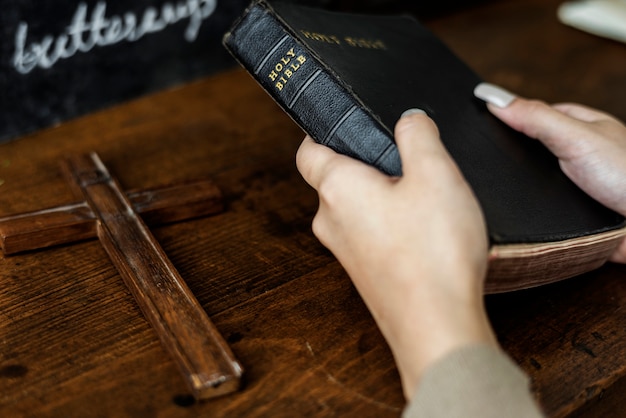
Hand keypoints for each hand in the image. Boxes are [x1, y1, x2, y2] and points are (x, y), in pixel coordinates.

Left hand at [296, 110, 496, 399]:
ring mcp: (346, 251)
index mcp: (336, 188)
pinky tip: (425, 230)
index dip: (322, 132)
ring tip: (424, 196)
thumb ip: (418, 135)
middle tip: (406, 158)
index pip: (308, 150)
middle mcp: (331, 221)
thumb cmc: (431, 253)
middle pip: (336, 178)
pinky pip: (370, 235)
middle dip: (367, 163)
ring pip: (356, 208)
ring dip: (383, 195)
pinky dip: (391, 224)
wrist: (436, 326)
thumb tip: (409, 120)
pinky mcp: (365, 273)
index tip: (343, 123)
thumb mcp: (435, 174)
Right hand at [476, 83, 625, 261]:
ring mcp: (567, 185)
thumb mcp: (576, 138)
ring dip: (512, 192)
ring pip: (523, 184)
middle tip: (475, 163)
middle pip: (522, 151)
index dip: (498, 118)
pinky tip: (512, 217)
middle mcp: (570, 154)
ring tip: (490, 193)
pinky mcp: (565, 216)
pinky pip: (532, 212)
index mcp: (574, 126)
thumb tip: (493, 97)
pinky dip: (522, 214)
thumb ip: (536, 118)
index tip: (467, 119)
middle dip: (502, 160)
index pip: (526, 115)